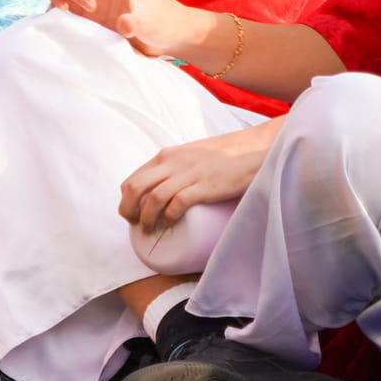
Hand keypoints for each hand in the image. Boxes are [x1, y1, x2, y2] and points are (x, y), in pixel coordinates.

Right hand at [49, 0, 211, 63]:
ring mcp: (95, 0)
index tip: (91, 10)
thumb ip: (137, 23)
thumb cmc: (166, 22)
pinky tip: (66, 27)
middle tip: (65, 9)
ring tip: (63, 17)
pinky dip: (60, 13)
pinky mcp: (92, 16)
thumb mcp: (153, 23)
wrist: (172, 35)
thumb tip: (123, 25)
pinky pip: (68, 6)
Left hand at [118, 127, 272, 228]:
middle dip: (128, 211)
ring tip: (149, 230)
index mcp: (167, 156)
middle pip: (135, 188)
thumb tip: (163, 191)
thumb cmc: (223, 156)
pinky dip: (169, 216)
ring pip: (153, 197)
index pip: (133, 179)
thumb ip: (176, 168)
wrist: (253, 150)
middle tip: (135, 226)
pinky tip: (169, 224)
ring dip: (146, 218)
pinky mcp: (205, 185)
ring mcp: (188, 173)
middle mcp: (173, 162)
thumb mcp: (191, 156)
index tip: (132, 215)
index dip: (126, 200)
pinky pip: (177, 203)